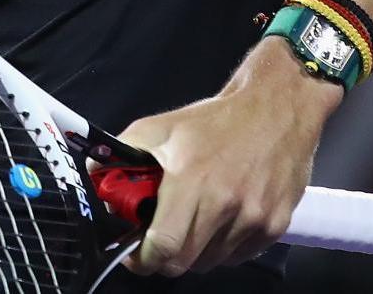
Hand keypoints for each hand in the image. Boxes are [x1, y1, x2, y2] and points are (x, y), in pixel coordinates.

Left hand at [117, 39, 340, 274]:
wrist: (277, 110)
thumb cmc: (217, 120)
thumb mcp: (162, 127)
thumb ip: (125, 152)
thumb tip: (95, 174)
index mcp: (191, 179)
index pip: (165, 244)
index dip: (144, 258)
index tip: (135, 254)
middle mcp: (225, 203)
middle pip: (185, 262)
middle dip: (165, 257)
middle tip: (160, 239)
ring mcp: (254, 218)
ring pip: (212, 262)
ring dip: (196, 251)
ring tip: (194, 221)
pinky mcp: (275, 226)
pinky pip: (238, 256)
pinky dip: (223, 247)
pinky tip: (221, 220)